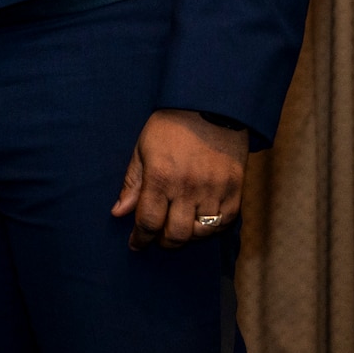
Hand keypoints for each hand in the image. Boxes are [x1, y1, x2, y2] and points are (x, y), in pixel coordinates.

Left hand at [111, 108, 249, 249]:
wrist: (211, 108)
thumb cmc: (171, 127)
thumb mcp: (142, 149)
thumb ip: (132, 183)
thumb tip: (118, 213)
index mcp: (161, 177)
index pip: (148, 222)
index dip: (140, 238)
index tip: (136, 244)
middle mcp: (188, 189)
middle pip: (175, 235)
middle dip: (163, 241)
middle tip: (157, 237)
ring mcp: (214, 191)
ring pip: (200, 233)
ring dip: (186, 236)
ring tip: (178, 227)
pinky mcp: (235, 191)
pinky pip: (224, 223)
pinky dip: (211, 229)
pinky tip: (200, 222)